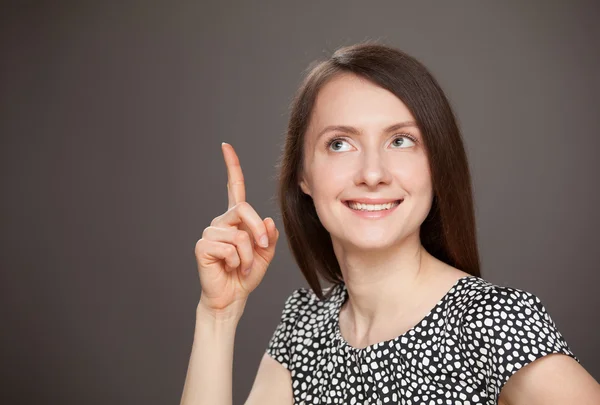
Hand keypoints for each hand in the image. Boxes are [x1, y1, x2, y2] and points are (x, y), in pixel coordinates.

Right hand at [194, 143, 279, 312]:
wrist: (231, 297)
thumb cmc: (245, 275)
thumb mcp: (265, 254)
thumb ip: (268, 236)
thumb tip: (267, 221)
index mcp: (236, 219)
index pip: (234, 188)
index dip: (231, 166)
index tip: (225, 146)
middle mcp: (221, 221)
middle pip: (244, 210)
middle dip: (259, 233)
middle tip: (262, 250)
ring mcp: (210, 232)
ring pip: (240, 234)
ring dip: (248, 256)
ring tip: (241, 267)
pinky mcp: (203, 245)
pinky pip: (229, 247)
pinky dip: (237, 261)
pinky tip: (229, 268)